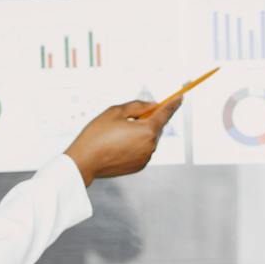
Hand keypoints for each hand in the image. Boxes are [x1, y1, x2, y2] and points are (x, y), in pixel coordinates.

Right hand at [64, 99, 178, 184]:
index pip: (165, 113)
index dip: (173, 104)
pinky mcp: (139, 166)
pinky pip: (143, 150)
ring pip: (149, 139)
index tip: (180, 97)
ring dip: (140, 132)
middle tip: (130, 117)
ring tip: (117, 133)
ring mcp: (145, 158)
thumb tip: (152, 106)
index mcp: (147, 130)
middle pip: (156, 127)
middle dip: (148, 119)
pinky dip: (136, 144)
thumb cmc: (97, 134)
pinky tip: (118, 144)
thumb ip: (138, 106)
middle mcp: (150, 146)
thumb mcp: (116, 111)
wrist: (84, 162)